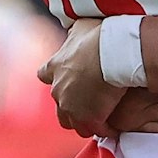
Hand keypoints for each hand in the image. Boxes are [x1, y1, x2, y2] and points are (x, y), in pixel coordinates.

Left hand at [37, 18, 126, 138]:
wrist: (113, 54)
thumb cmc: (98, 37)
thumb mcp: (81, 27)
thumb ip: (74, 34)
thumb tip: (75, 31)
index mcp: (54, 66)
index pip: (44, 74)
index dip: (56, 76)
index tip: (68, 76)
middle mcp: (58, 89)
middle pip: (58, 103)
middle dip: (70, 102)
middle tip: (88, 99)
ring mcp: (71, 107)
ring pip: (71, 122)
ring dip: (82, 120)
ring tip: (98, 118)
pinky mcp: (88, 119)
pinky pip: (93, 130)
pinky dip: (101, 129)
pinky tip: (112, 126)